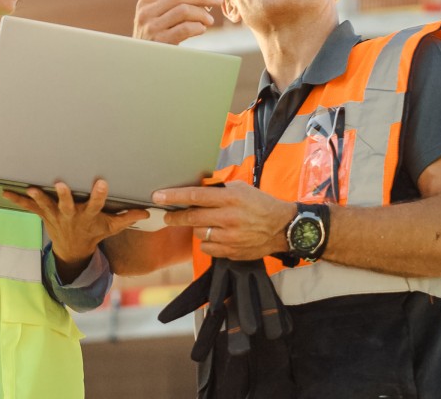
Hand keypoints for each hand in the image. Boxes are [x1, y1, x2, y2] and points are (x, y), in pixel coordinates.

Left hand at [8, 180, 145, 278]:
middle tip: (61, 184)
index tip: (101, 182)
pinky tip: (5, 192)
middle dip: (64, 196)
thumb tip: (148, 210)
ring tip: (31, 188)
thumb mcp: (111, 227)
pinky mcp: (44, 215)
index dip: (99, 195)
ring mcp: (56, 216)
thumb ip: (127, 217)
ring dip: (38, 198)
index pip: (96, 205)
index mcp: (89, 216)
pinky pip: (29, 208)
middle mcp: (72, 216)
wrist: (72, 251)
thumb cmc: (93, 233)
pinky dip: (18, 200)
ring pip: (46, 206)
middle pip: (68, 205)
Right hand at [134, 0, 224, 44]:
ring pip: (183, 11)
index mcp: (145, 5)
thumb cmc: (155, 44)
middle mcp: (145, 14)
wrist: (141, 71)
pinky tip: (201, 29)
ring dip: (202, 14)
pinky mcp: (160, 43)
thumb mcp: (160, 21)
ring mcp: (151, 28)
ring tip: (209, 21)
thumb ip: (172, 3)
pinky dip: (197, 27)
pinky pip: (184, 28)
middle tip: (218, 1)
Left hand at [153, 183, 297, 260]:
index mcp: (231, 198)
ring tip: (208, 224)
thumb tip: (198, 188)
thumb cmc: (261, 205)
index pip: (195, 196)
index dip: (174, 197)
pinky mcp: (231, 252)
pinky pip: (208, 247)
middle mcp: (229, 217)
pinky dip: (208, 241)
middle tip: (168, 216)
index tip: (158, 197)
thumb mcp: (243, 189)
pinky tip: (217, 236)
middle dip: (175, 217)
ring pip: (199, 233)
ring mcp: (230, 237)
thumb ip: (220, 189)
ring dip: (198, 228)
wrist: (282, 228)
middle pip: (192, 217)